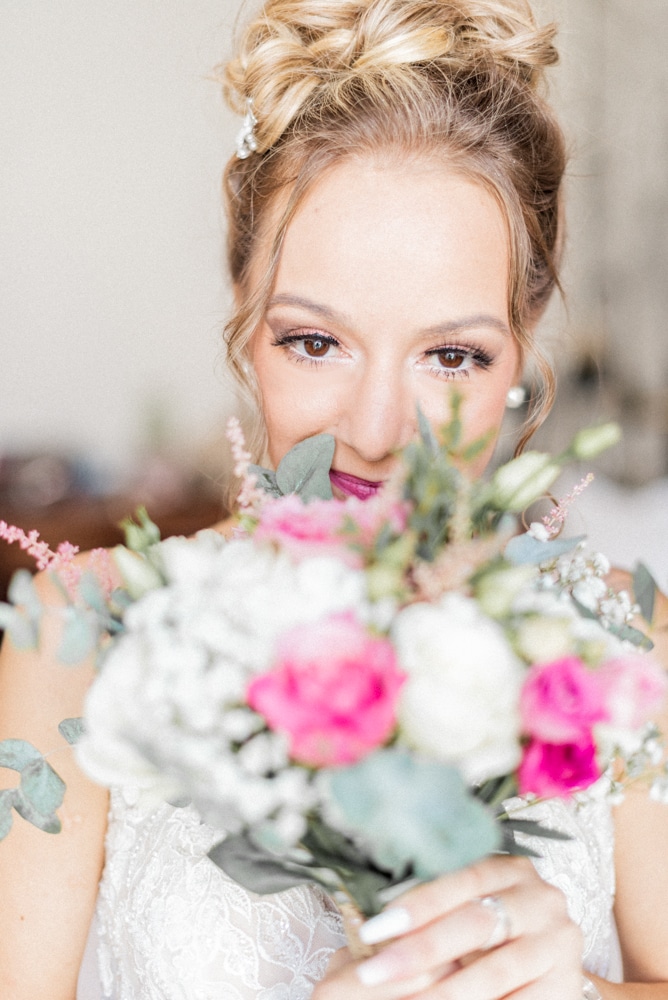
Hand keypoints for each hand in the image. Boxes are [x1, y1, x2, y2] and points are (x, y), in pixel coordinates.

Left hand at [314, 855, 582, 998]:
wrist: (542, 971)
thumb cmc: (488, 936)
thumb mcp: (463, 912)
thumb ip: (429, 911)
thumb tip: (363, 926)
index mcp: (509, 868)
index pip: (460, 879)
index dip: (417, 904)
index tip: (373, 929)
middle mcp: (541, 898)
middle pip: (475, 922)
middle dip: (420, 951)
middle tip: (374, 974)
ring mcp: (558, 941)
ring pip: (495, 969)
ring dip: (445, 992)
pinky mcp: (566, 984)